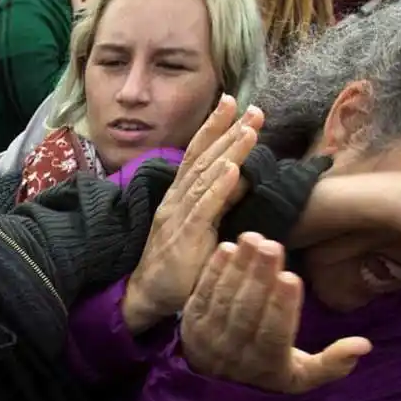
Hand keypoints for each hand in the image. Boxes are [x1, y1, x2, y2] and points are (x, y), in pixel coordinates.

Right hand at [123, 95, 261, 332]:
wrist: (148, 296)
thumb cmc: (176, 264)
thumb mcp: (201, 227)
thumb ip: (219, 202)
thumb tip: (241, 178)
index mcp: (179, 197)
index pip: (197, 155)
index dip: (214, 129)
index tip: (234, 104)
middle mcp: (176, 200)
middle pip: (202, 158)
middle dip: (227, 131)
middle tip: (252, 108)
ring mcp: (178, 217)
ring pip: (205, 177)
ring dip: (229, 151)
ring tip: (249, 130)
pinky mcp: (184, 238)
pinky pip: (203, 209)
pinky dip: (218, 188)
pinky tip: (232, 170)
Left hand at [180, 232, 371, 393]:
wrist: (217, 382)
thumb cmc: (270, 372)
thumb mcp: (301, 376)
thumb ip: (332, 364)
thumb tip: (364, 345)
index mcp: (266, 364)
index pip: (274, 335)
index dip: (282, 307)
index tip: (293, 277)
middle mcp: (234, 350)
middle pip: (246, 311)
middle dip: (259, 277)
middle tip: (272, 245)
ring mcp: (209, 335)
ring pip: (224, 298)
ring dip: (238, 266)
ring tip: (253, 238)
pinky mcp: (191, 319)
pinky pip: (203, 292)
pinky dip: (213, 269)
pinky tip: (226, 247)